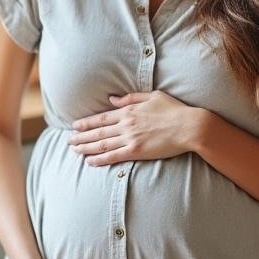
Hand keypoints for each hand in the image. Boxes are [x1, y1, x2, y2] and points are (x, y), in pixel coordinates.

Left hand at [69, 91, 204, 166]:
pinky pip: (113, 156)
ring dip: (85, 148)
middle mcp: (126, 124)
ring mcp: (130, 138)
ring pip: (102, 144)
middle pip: (97, 132)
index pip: (102, 117)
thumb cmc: (174, 110)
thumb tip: (112, 99)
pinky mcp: (137, 152)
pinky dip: (99, 159)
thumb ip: (130, 98)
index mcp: (129, 111)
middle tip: (68, 141)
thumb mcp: (152, 96)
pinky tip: (89, 162)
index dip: (86, 122)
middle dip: (81, 136)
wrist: (189, 127)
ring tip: (74, 150)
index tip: (75, 125)